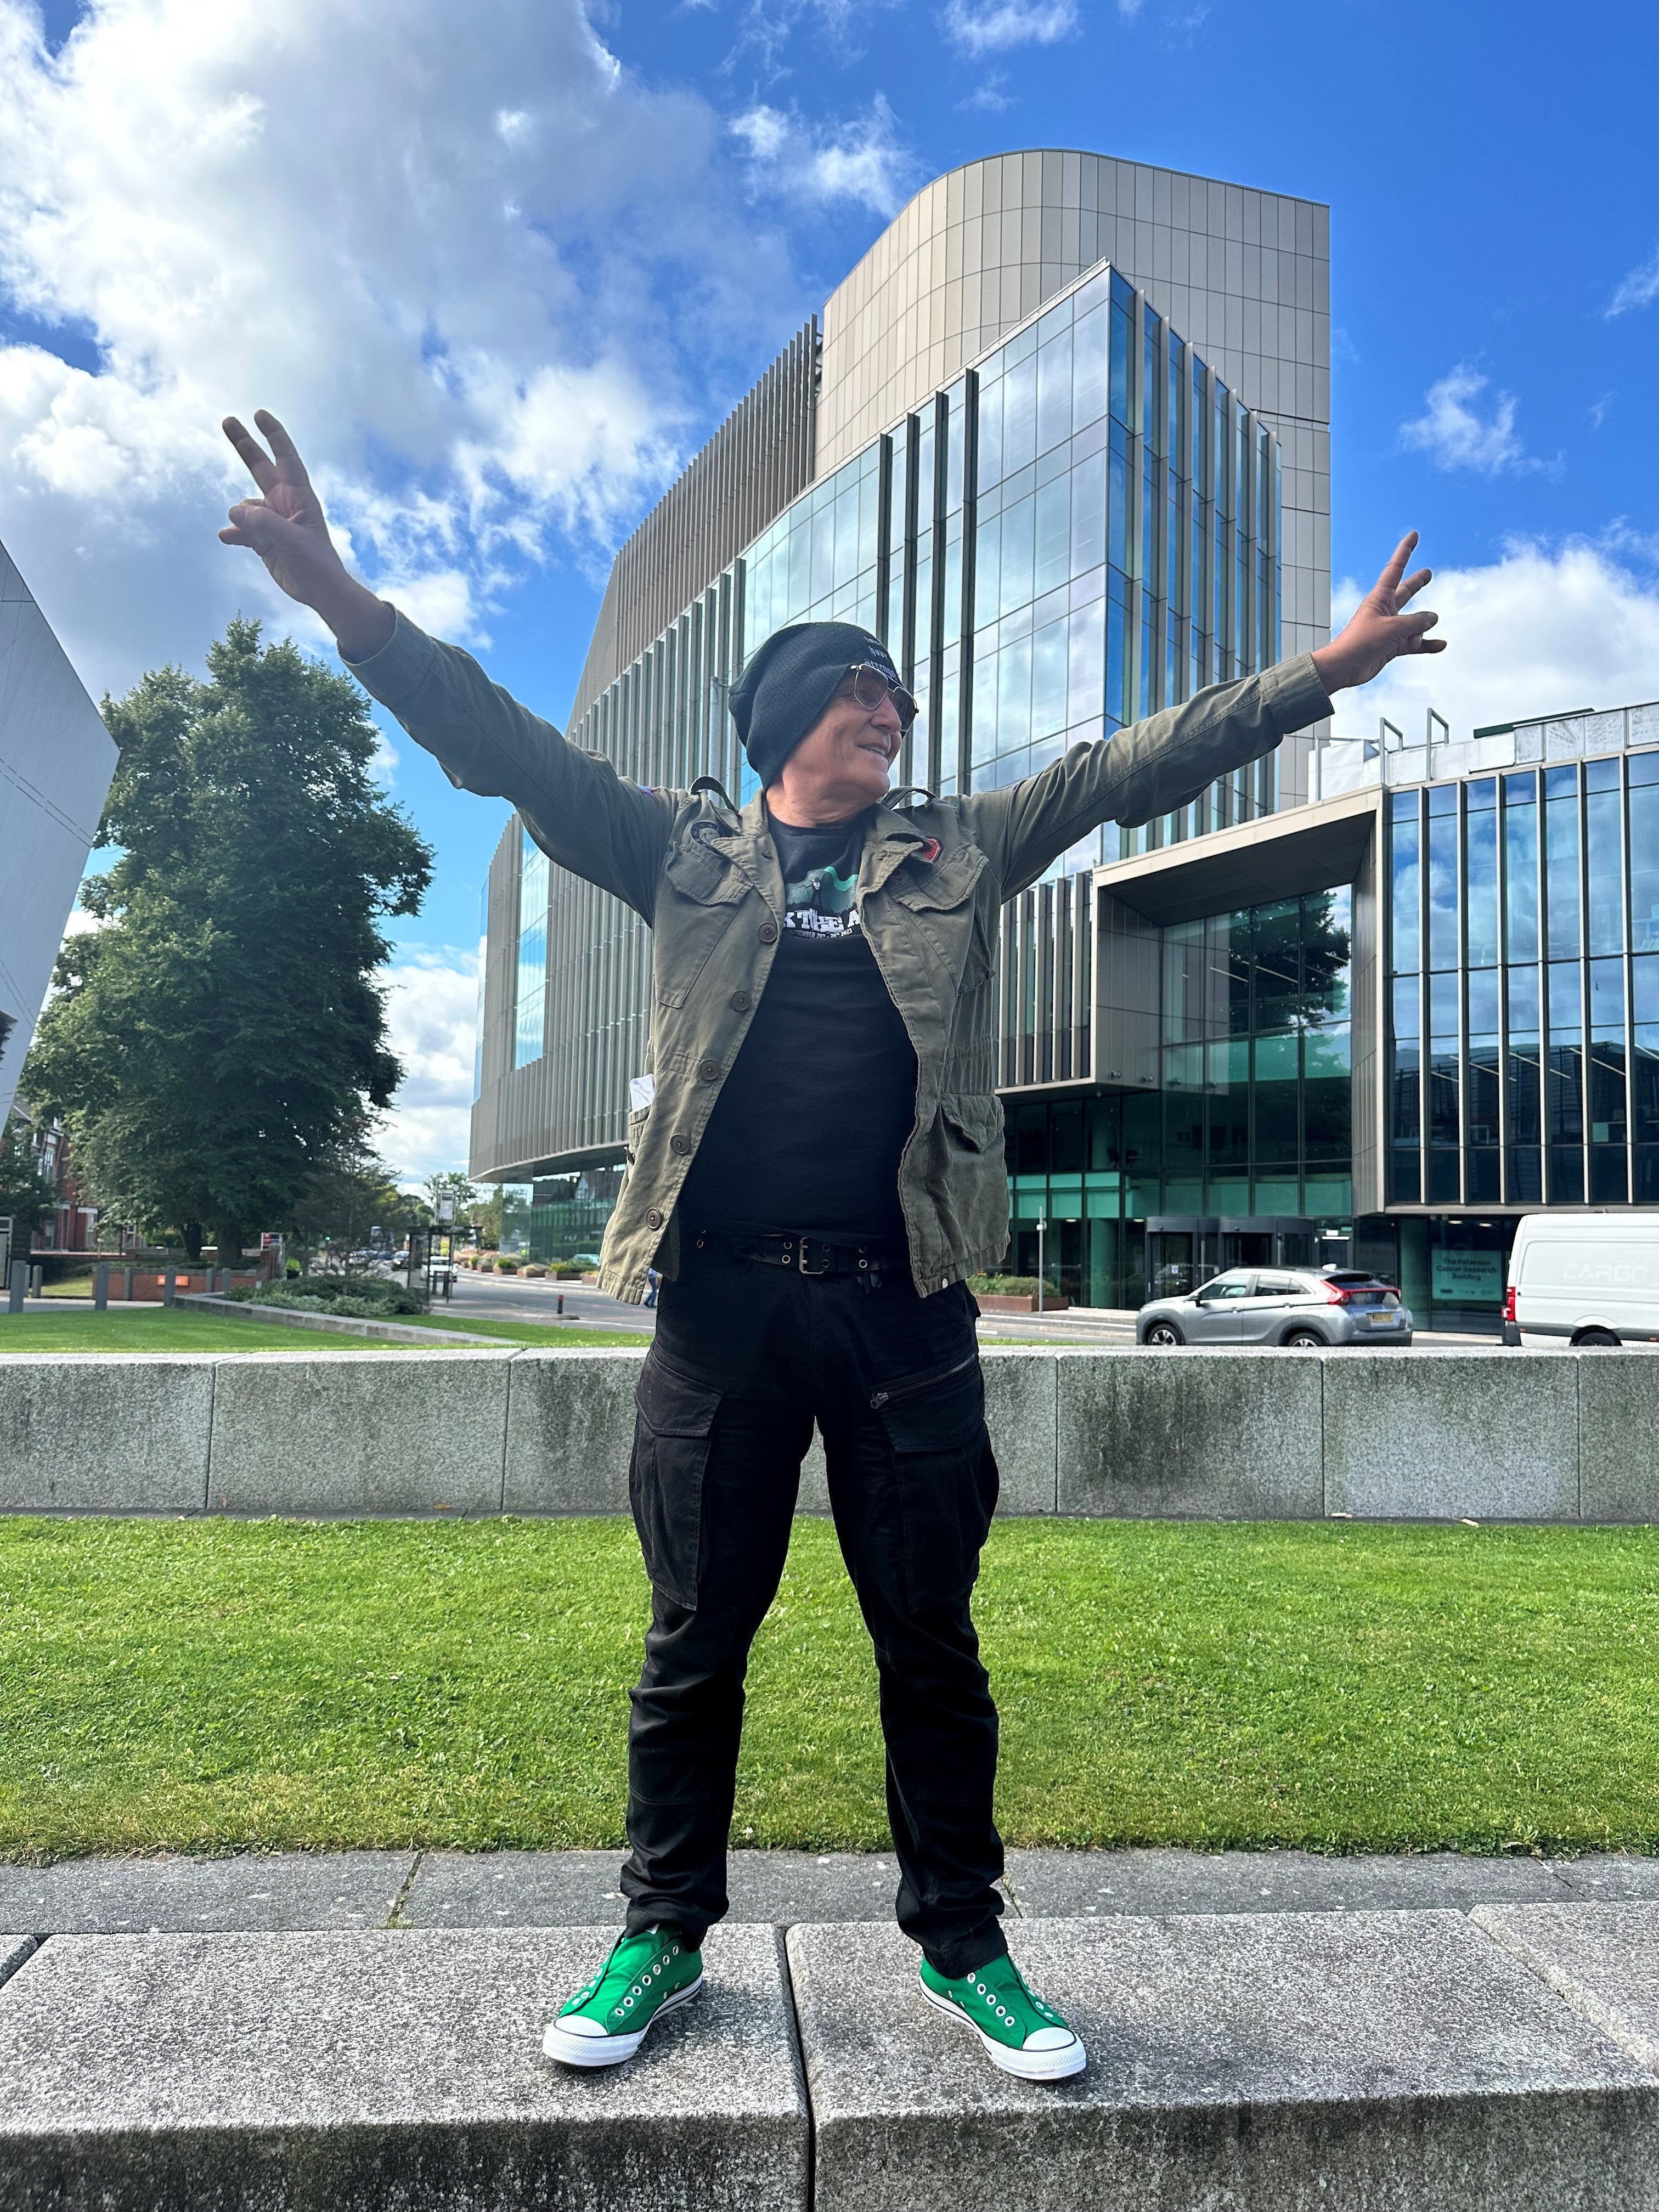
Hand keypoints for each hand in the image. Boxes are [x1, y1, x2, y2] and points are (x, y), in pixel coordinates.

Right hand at [219, 411, 393, 660]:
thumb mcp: (292, 540)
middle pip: (260, 467)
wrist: (321, 593)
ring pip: (246, 506)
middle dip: (244, 444)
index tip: (260, 414)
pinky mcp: (263, 540)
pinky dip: (233, 533)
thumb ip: (263, 522)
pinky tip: (226, 537)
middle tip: (227, 420)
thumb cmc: (316, 564)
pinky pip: (241, 530)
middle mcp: (284, 504)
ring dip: (243, 517)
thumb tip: (234, 510)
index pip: (286, 459)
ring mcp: (272, 521)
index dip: (274, 436)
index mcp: (300, 497)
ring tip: (257, 537)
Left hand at [1311, 532, 1445, 696]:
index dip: (1405, 551)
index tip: (1414, 536)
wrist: (1344, 667)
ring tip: (1432, 623)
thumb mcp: (1393, 628)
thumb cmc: (1360, 643)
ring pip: (1413, 621)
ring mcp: (1389, 629)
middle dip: (1417, 583)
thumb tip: (1433, 618)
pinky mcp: (1392, 646)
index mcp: (1380, 598)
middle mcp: (1385, 610)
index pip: (1395, 568)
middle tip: (1427, 574)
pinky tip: (1440, 644)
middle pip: (1406, 592)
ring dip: (1423, 625)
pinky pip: (1414, 643)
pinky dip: (1426, 644)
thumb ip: (1416, 622)